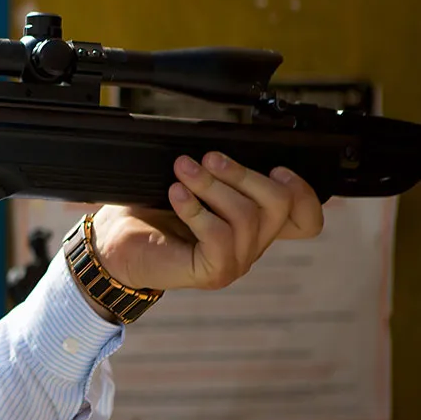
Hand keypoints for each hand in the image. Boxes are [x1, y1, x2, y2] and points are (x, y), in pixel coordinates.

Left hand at [91, 152, 323, 291]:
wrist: (115, 245)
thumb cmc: (152, 212)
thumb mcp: (194, 185)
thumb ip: (221, 174)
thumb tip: (227, 147)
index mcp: (254, 225)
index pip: (305, 219)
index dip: (304, 192)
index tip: (277, 168)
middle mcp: (252, 245)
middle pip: (279, 206)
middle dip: (244, 173)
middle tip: (209, 158)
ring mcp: (236, 262)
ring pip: (247, 217)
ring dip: (212, 186)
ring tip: (183, 170)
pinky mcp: (214, 272)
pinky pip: (220, 237)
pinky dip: (197, 210)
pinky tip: (176, 194)